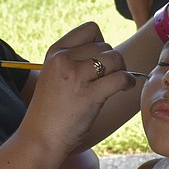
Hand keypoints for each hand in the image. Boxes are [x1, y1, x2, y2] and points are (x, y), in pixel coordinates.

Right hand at [21, 22, 135, 153]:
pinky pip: (120, 77)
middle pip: (105, 45)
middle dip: (113, 60)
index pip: (90, 29)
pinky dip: (128, 81)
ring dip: (122, 70)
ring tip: (119, 82)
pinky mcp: (88, 95)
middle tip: (109, 77)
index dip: (101, 42)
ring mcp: (75, 77)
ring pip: (114, 58)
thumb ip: (73, 60)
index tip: (100, 60)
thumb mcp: (53, 75)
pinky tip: (125, 87)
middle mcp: (63, 60)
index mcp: (55, 52)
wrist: (40, 138)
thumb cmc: (51, 111)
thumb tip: (107, 51)